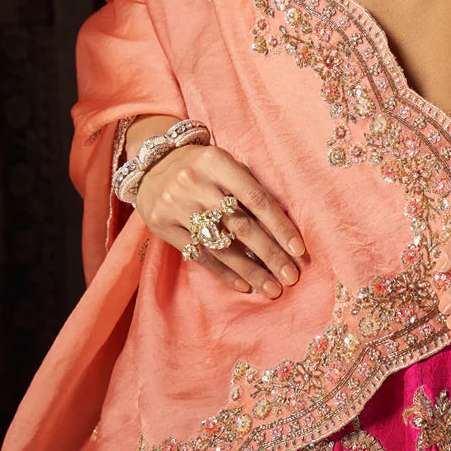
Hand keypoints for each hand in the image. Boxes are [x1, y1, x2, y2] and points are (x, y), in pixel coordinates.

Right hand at [135, 142, 305, 298]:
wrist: (151, 162)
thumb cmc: (201, 165)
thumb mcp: (224, 163)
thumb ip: (248, 187)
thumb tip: (282, 229)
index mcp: (217, 162)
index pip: (256, 198)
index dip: (280, 226)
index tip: (299, 250)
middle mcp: (195, 183)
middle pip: (241, 225)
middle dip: (270, 254)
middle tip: (291, 277)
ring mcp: (176, 205)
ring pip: (221, 245)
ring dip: (250, 271)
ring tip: (271, 288)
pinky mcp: (161, 225)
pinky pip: (199, 255)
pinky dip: (224, 272)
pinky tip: (244, 285)